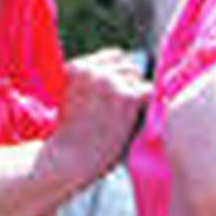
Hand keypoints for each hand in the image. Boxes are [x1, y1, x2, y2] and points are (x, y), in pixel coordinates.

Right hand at [47, 48, 150, 183]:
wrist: (67, 160)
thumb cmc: (70, 138)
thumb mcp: (71, 98)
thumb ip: (91, 83)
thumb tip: (126, 72)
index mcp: (75, 68)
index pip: (113, 55)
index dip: (119, 74)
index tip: (115, 94)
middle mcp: (92, 69)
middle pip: (128, 65)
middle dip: (128, 83)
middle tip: (119, 109)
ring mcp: (110, 81)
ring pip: (137, 78)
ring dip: (135, 95)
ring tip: (121, 118)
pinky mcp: (126, 97)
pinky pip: (148, 92)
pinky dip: (145, 105)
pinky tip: (132, 120)